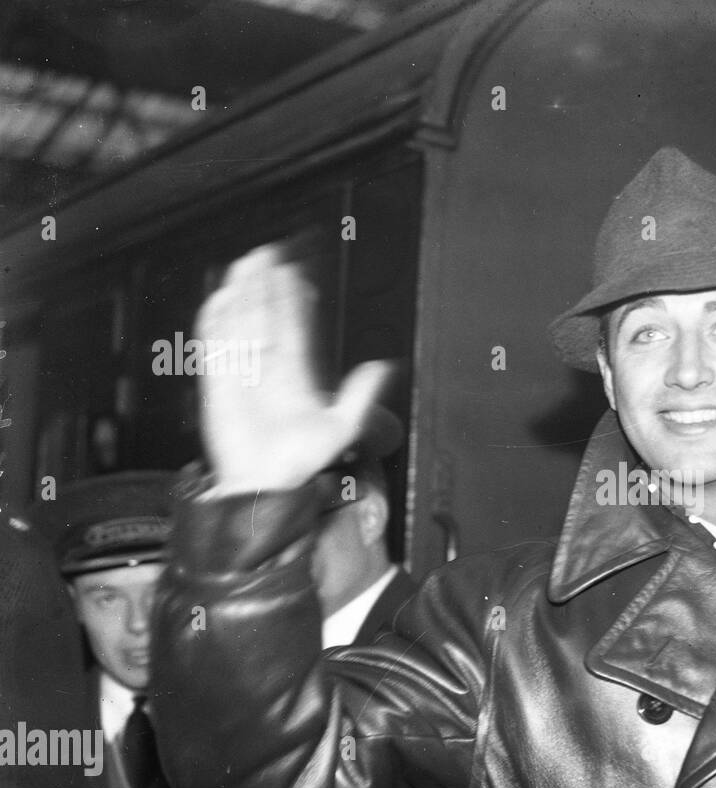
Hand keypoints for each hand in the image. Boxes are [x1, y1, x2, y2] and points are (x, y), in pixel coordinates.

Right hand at [194, 243, 390, 491]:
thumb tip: (383, 367)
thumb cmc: (299, 465)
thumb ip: (361, 395)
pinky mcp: (218, 383)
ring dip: (244, 295)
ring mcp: (242, 374)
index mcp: (295, 378)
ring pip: (242, 324)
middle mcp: (267, 371)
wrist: (264, 487)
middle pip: (266, 318)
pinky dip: (216, 323)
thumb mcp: (342, 427)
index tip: (296, 276)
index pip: (295, 329)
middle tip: (271, 254)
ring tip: (249, 265)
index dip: (294, 302)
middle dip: (267, 287)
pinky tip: (221, 298)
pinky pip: (214, 347)